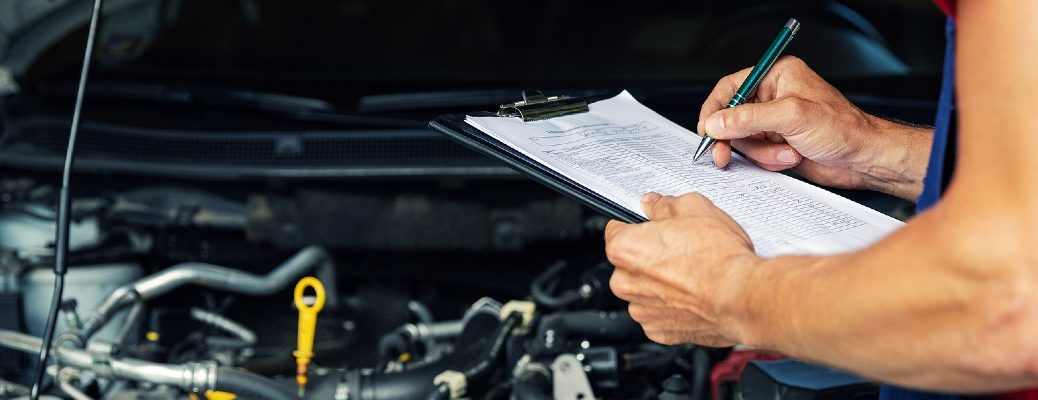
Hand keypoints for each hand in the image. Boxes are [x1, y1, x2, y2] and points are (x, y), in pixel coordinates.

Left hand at [604, 192, 757, 346]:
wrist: (742, 298)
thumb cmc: (719, 258)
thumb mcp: (693, 208)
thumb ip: (664, 205)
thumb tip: (654, 204)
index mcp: (624, 248)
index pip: (616, 229)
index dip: (638, 226)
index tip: (652, 228)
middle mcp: (625, 282)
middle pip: (629, 263)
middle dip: (650, 256)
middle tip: (681, 250)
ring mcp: (641, 310)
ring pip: (644, 290)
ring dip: (661, 284)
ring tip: (692, 274)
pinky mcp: (658, 331)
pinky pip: (659, 313)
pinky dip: (673, 306)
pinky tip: (694, 295)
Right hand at [698, 56, 930, 199]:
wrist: (864, 160)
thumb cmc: (843, 129)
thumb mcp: (792, 117)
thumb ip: (749, 118)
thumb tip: (716, 122)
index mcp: (777, 77)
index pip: (731, 87)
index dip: (715, 109)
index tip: (706, 129)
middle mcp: (774, 97)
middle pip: (732, 118)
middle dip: (736, 139)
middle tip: (723, 155)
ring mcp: (775, 122)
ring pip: (743, 140)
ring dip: (761, 153)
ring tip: (787, 154)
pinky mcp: (778, 144)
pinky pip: (756, 154)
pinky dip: (769, 161)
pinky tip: (791, 158)